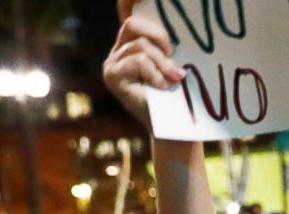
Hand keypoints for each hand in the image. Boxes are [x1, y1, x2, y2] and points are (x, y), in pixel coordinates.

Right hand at [102, 7, 187, 122]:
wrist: (171, 125)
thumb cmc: (176, 94)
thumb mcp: (173, 63)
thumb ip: (167, 46)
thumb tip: (177, 29)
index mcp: (131, 44)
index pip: (132, 16)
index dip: (140, 13)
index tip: (159, 26)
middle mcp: (118, 51)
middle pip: (132, 23)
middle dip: (159, 36)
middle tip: (173, 56)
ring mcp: (112, 63)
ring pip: (140, 46)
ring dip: (162, 63)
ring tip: (174, 79)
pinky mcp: (111, 76)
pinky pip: (137, 61)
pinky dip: (154, 72)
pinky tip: (162, 86)